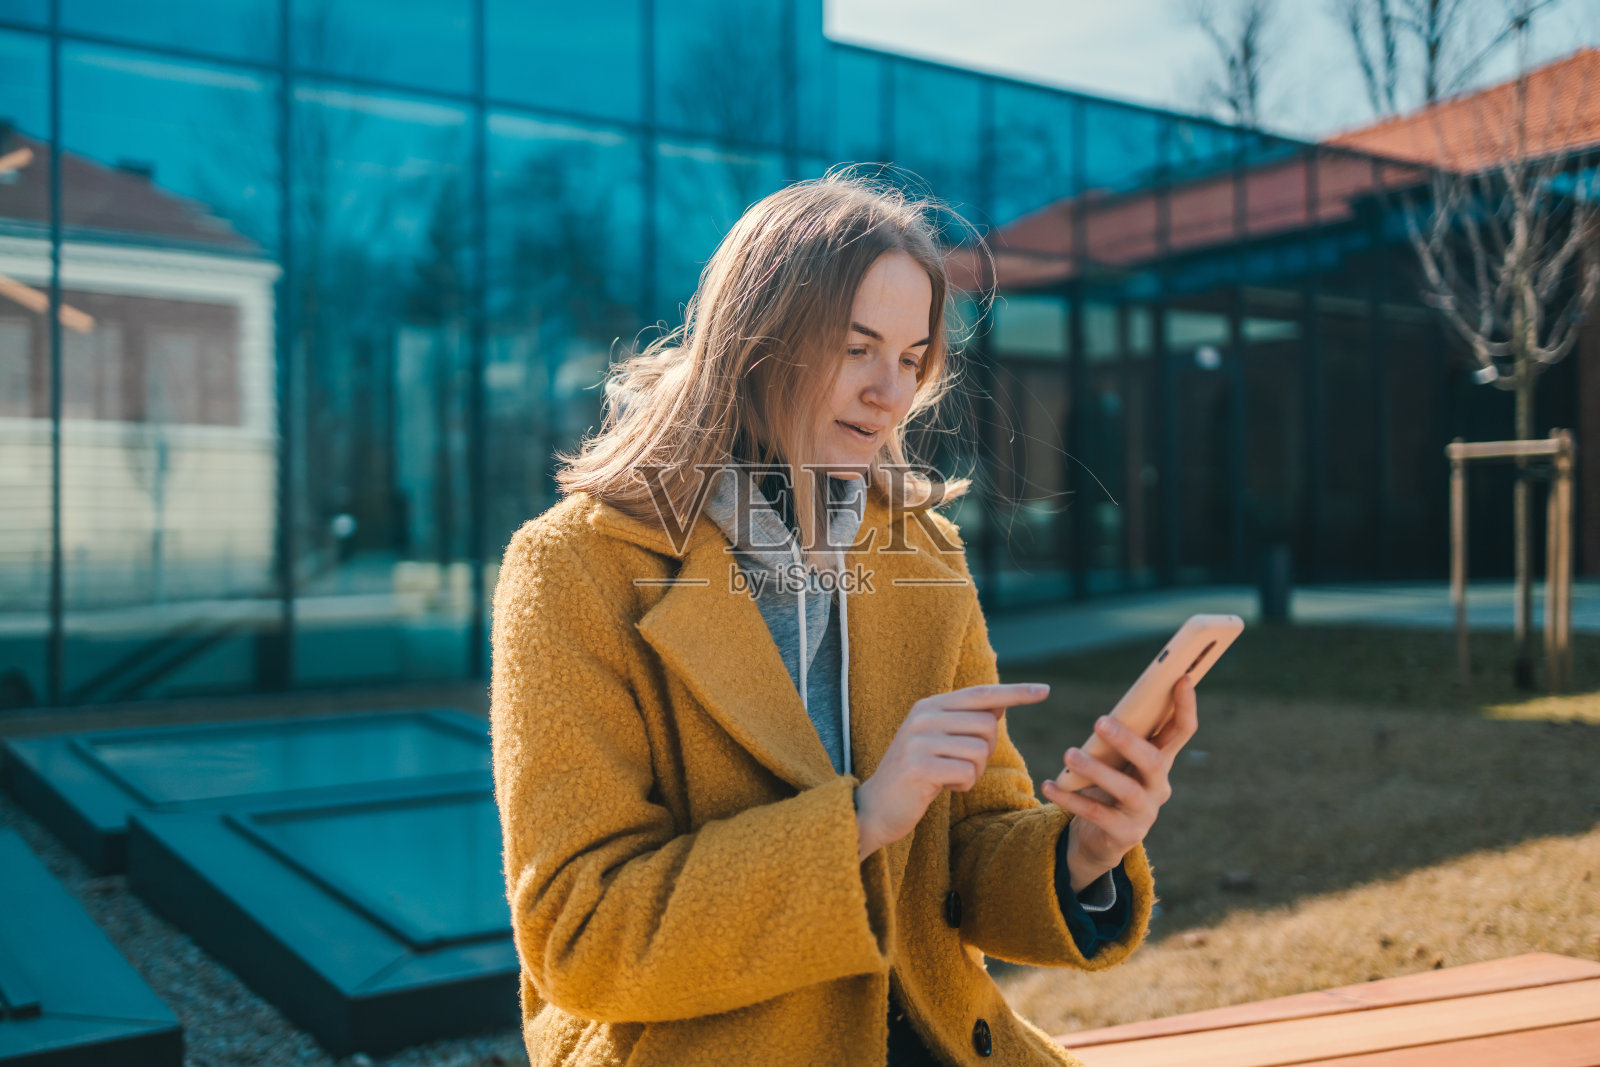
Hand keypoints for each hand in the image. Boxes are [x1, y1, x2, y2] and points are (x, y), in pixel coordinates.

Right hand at [854, 682, 1049, 860]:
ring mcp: (919, 740)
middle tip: (960, 766)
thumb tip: (1002, 703)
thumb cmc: (915, 775)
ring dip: (973, 772)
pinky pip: (967, 773)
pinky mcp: (920, 767)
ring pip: (980, 751)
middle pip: (987, 725)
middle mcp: (923, 716)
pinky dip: (963, 785)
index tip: (1044, 691)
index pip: (980, 693)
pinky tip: (940, 788)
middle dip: (985, 750)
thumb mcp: (938, 741)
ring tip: (947, 777)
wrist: (874, 808)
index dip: (1015, 692)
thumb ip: (965, 721)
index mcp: (928, 706)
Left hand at [1041, 676, 1197, 891]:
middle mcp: (1159, 786)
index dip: (1185, 706)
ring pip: (1126, 789)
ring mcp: (1144, 812)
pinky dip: (1071, 798)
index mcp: (1162, 761)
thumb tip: (1111, 705)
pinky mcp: (1124, 833)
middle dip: (1128, 741)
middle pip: (1153, 761)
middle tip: (1099, 721)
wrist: (1101, 838)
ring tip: (1069, 755)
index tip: (1181, 677)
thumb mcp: (1119, 761)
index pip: (1182, 731)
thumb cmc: (1109, 786)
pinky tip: (1050, 786)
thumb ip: (1122, 737)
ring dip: (1096, 770)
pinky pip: (1097, 814)